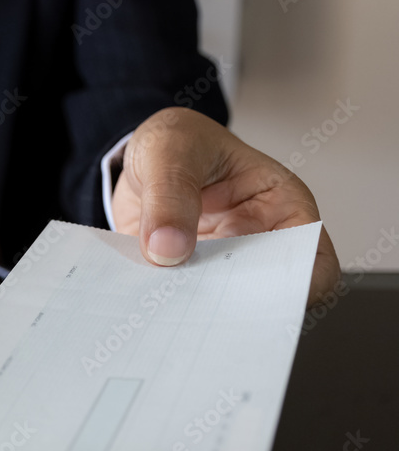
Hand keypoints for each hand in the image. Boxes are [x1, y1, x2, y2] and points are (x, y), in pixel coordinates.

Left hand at [112, 107, 340, 305]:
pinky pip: (177, 300)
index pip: (312, 257)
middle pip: (264, 292)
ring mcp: (218, 265)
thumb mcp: (171, 149)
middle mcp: (255, 242)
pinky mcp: (183, 277)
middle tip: (201, 307)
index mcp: (279, 205)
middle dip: (236, 306)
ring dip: (192, 309)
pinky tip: (142, 299)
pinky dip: (161, 303)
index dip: (298, 285)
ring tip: (164, 306)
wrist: (139, 159)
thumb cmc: (177, 141)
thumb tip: (168, 247)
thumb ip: (170, 193)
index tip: (261, 296)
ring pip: (219, 304)